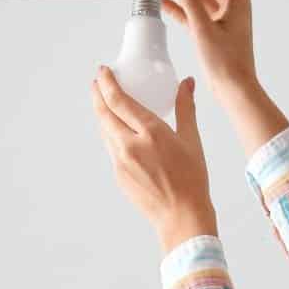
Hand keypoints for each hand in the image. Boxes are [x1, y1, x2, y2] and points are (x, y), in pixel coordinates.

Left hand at [91, 66, 216, 251]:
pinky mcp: (118, 175)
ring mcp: (121, 161)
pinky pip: (111, 147)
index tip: (103, 72)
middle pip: (104, 113)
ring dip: (102, 114)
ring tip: (104, 103)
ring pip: (105, 131)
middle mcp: (130, 145)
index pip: (119, 100)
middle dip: (98, 95)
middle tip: (97, 82)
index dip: (107, 83)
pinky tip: (117, 131)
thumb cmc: (192, 179)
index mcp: (151, 132)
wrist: (181, 216)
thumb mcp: (191, 140)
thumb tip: (187, 83)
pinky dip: (111, 134)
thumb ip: (185, 108)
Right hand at [163, 0, 288, 158]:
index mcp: (239, 3)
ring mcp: (222, 21)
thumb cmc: (227, 61)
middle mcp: (233, 9)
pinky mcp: (212, 33)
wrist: (233, 89)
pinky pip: (195, 16)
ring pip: (202, 0)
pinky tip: (164, 2)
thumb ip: (189, 1)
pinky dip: (182, 9)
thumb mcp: (203, 27)